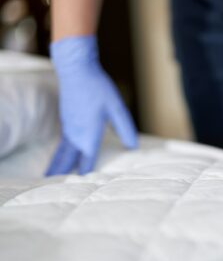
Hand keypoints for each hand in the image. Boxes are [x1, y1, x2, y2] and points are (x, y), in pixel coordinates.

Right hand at [45, 36, 137, 175]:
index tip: (84, 190)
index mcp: (88, 135)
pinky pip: (62, 144)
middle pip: (67, 161)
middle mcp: (75, 135)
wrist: (76, 70)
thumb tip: (133, 147)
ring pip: (61, 153)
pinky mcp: (66, 121)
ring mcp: (68, 128)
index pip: (87, 162)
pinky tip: (63, 154)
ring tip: (51, 176)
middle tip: (57, 189)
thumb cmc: (98, 88)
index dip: (87, 176)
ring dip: (57, 166)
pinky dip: (59, 154)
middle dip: (63, 175)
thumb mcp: (117, 108)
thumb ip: (125, 129)